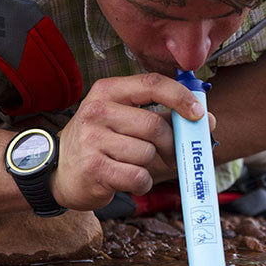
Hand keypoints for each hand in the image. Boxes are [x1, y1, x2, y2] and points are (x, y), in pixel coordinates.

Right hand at [50, 73, 214, 210]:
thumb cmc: (100, 142)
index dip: (181, 97)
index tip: (198, 113)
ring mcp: (92, 140)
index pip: (152, 83)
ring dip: (150, 164)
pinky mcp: (93, 168)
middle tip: (171, 154)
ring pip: (147, 152)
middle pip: (154, 125)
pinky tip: (127, 179)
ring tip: (132, 164)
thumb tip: (207, 120)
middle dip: (171, 143)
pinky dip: (142, 182)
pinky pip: (138, 176)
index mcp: (107, 90)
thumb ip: (164, 116)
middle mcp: (96, 110)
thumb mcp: (124, 119)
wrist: (58, 171)